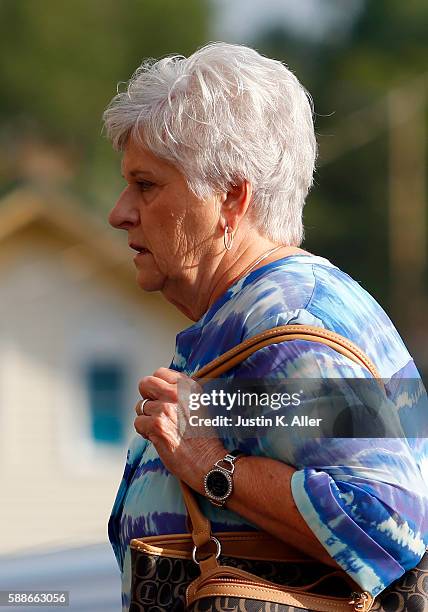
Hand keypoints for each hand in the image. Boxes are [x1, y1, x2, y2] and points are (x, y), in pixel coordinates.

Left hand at [134, 367, 226, 490]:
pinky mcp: (156, 426)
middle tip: (154, 410)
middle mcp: (176, 394)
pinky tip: (159, 438)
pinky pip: (138, 423)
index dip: (157, 387)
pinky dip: (145, 432)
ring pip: (140, 407)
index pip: (160, 373)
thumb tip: (159, 389)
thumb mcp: (199, 405)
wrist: (210, 461)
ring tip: (162, 429)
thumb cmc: (205, 438)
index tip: (161, 398)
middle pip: (145, 384)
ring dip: (147, 419)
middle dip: (146, 397)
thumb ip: (180, 394)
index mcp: (189, 387)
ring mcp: (165, 409)